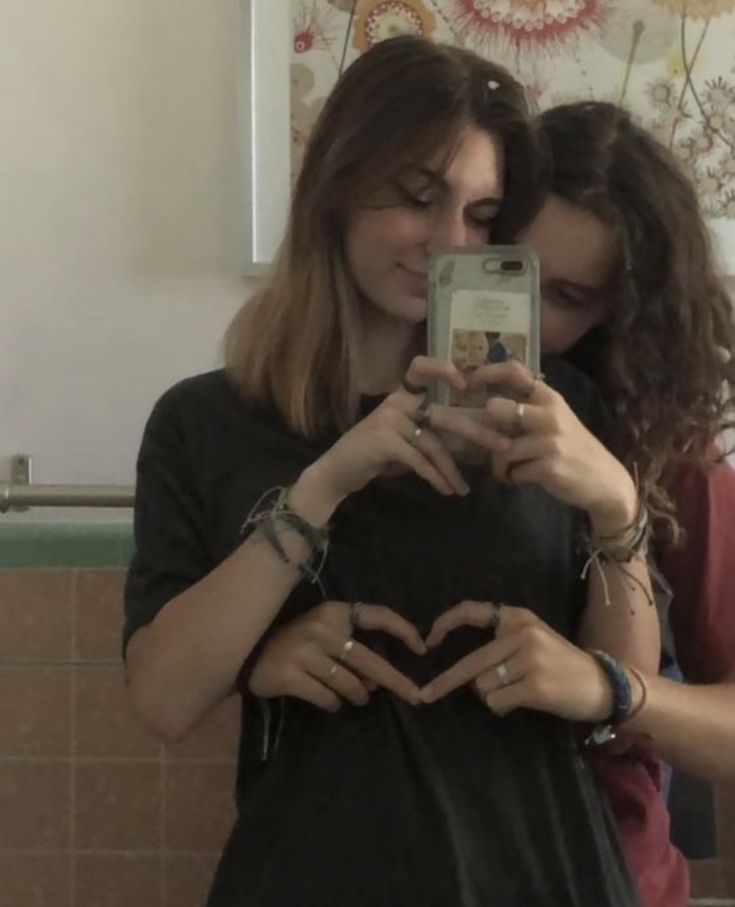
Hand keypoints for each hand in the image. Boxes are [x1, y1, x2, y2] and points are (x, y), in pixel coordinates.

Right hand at [248, 600, 425, 710]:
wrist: (247, 655)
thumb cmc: (293, 643)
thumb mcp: (323, 635)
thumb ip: (350, 650)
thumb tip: (378, 681)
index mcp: (333, 611)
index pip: (376, 615)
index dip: (402, 630)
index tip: (422, 647)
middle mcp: (320, 628)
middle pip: (368, 660)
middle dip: (396, 681)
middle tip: (415, 696)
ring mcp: (303, 651)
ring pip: (349, 684)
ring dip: (358, 696)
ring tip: (357, 698)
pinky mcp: (289, 674)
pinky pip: (326, 697)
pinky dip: (332, 704)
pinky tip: (328, 702)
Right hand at [310, 356, 511, 502]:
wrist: (337, 472)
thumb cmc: (375, 456)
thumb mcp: (404, 440)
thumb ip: (430, 433)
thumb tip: (473, 437)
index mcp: (403, 396)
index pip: (421, 368)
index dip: (443, 369)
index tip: (467, 384)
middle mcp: (397, 402)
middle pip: (444, 414)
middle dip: (477, 432)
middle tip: (504, 447)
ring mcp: (389, 419)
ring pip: (434, 443)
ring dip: (452, 469)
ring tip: (465, 488)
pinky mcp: (384, 441)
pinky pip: (419, 459)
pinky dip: (435, 476)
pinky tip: (446, 490)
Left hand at [420, 600, 612, 721]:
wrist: (603, 684)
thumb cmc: (562, 664)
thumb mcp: (533, 639)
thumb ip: (501, 643)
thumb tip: (461, 667)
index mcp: (518, 617)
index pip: (472, 612)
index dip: (446, 624)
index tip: (428, 641)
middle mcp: (521, 633)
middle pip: (471, 662)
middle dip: (445, 681)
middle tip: (425, 695)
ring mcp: (529, 659)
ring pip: (483, 686)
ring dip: (493, 695)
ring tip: (519, 691)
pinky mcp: (534, 685)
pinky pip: (496, 701)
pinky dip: (503, 707)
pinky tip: (524, 701)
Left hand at [466, 361, 636, 530]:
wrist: (604, 480)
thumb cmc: (572, 448)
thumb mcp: (553, 420)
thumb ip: (525, 409)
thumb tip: (485, 404)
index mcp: (549, 397)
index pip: (514, 371)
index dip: (485, 373)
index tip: (465, 384)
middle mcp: (549, 413)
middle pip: (497, 409)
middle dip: (485, 430)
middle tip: (490, 443)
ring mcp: (550, 440)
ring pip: (501, 449)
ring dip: (499, 464)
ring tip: (509, 469)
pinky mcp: (549, 466)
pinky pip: (513, 472)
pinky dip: (512, 478)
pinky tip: (523, 479)